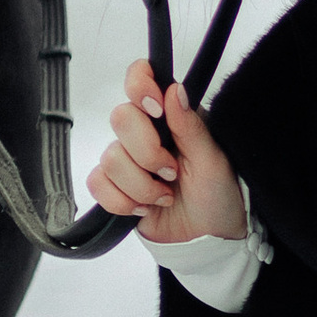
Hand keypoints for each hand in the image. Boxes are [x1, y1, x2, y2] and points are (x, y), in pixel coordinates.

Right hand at [85, 65, 249, 243]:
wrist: (208, 239)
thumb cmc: (219, 195)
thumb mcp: (213, 160)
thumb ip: (191, 126)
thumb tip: (174, 90)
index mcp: (170, 116)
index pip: (140, 77)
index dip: (139, 86)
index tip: (154, 108)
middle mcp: (145, 133)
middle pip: (120, 118)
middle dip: (147, 152)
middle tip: (172, 172)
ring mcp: (127, 160)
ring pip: (110, 158)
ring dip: (141, 185)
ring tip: (166, 196)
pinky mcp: (114, 187)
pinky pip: (97, 184)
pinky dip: (122, 201)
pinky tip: (145, 207)